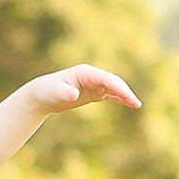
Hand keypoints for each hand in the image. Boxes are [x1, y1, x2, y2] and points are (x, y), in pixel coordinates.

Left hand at [24, 63, 140, 114]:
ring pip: (114, 88)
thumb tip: (74, 95)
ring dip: (125, 95)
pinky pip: (110, 94)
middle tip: (136, 103)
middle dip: (125, 91)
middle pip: (113, 82)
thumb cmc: (47, 91)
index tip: (127, 96)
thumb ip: (64, 93)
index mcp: (85, 72)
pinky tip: (129, 104)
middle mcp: (92, 76)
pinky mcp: (93, 92)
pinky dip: (120, 98)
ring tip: (136, 105)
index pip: (105, 78)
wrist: (42, 95)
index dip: (117, 87)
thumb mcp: (54, 92)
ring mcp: (94, 83)